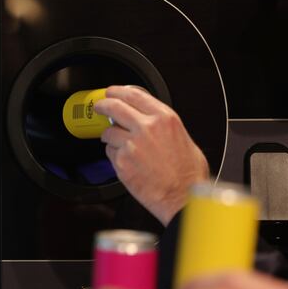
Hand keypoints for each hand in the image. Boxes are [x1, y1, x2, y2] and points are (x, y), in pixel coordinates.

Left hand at [93, 86, 208, 225]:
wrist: (182, 197)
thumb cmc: (188, 174)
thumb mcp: (183, 138)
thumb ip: (164, 126)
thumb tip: (151, 120)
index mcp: (164, 119)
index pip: (134, 95)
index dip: (118, 91)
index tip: (112, 92)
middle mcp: (146, 128)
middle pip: (114, 107)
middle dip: (103, 104)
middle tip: (100, 106)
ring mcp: (131, 145)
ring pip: (109, 132)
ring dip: (110, 136)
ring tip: (119, 144)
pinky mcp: (121, 162)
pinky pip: (110, 152)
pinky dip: (114, 154)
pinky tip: (126, 160)